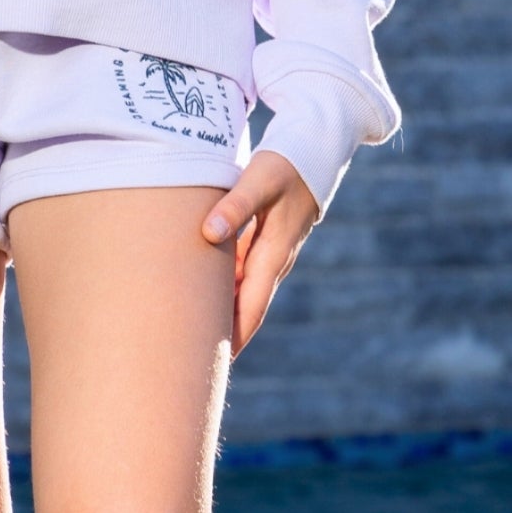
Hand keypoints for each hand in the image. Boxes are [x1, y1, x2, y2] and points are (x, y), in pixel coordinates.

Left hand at [201, 149, 319, 355]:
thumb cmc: (286, 164)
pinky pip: (243, 269)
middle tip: (197, 358)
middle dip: (226, 332)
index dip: (234, 336)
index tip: (215, 363)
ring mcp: (271, 249)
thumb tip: (208, 234)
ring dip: (224, 308)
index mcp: (273, 253)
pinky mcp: (266, 236)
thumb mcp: (258, 180)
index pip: (251, 307)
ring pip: (244, 288)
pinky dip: (226, 283)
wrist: (315, 149)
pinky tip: (205, 286)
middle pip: (247, 306)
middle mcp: (274, 258)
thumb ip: (234, 207)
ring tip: (196, 329)